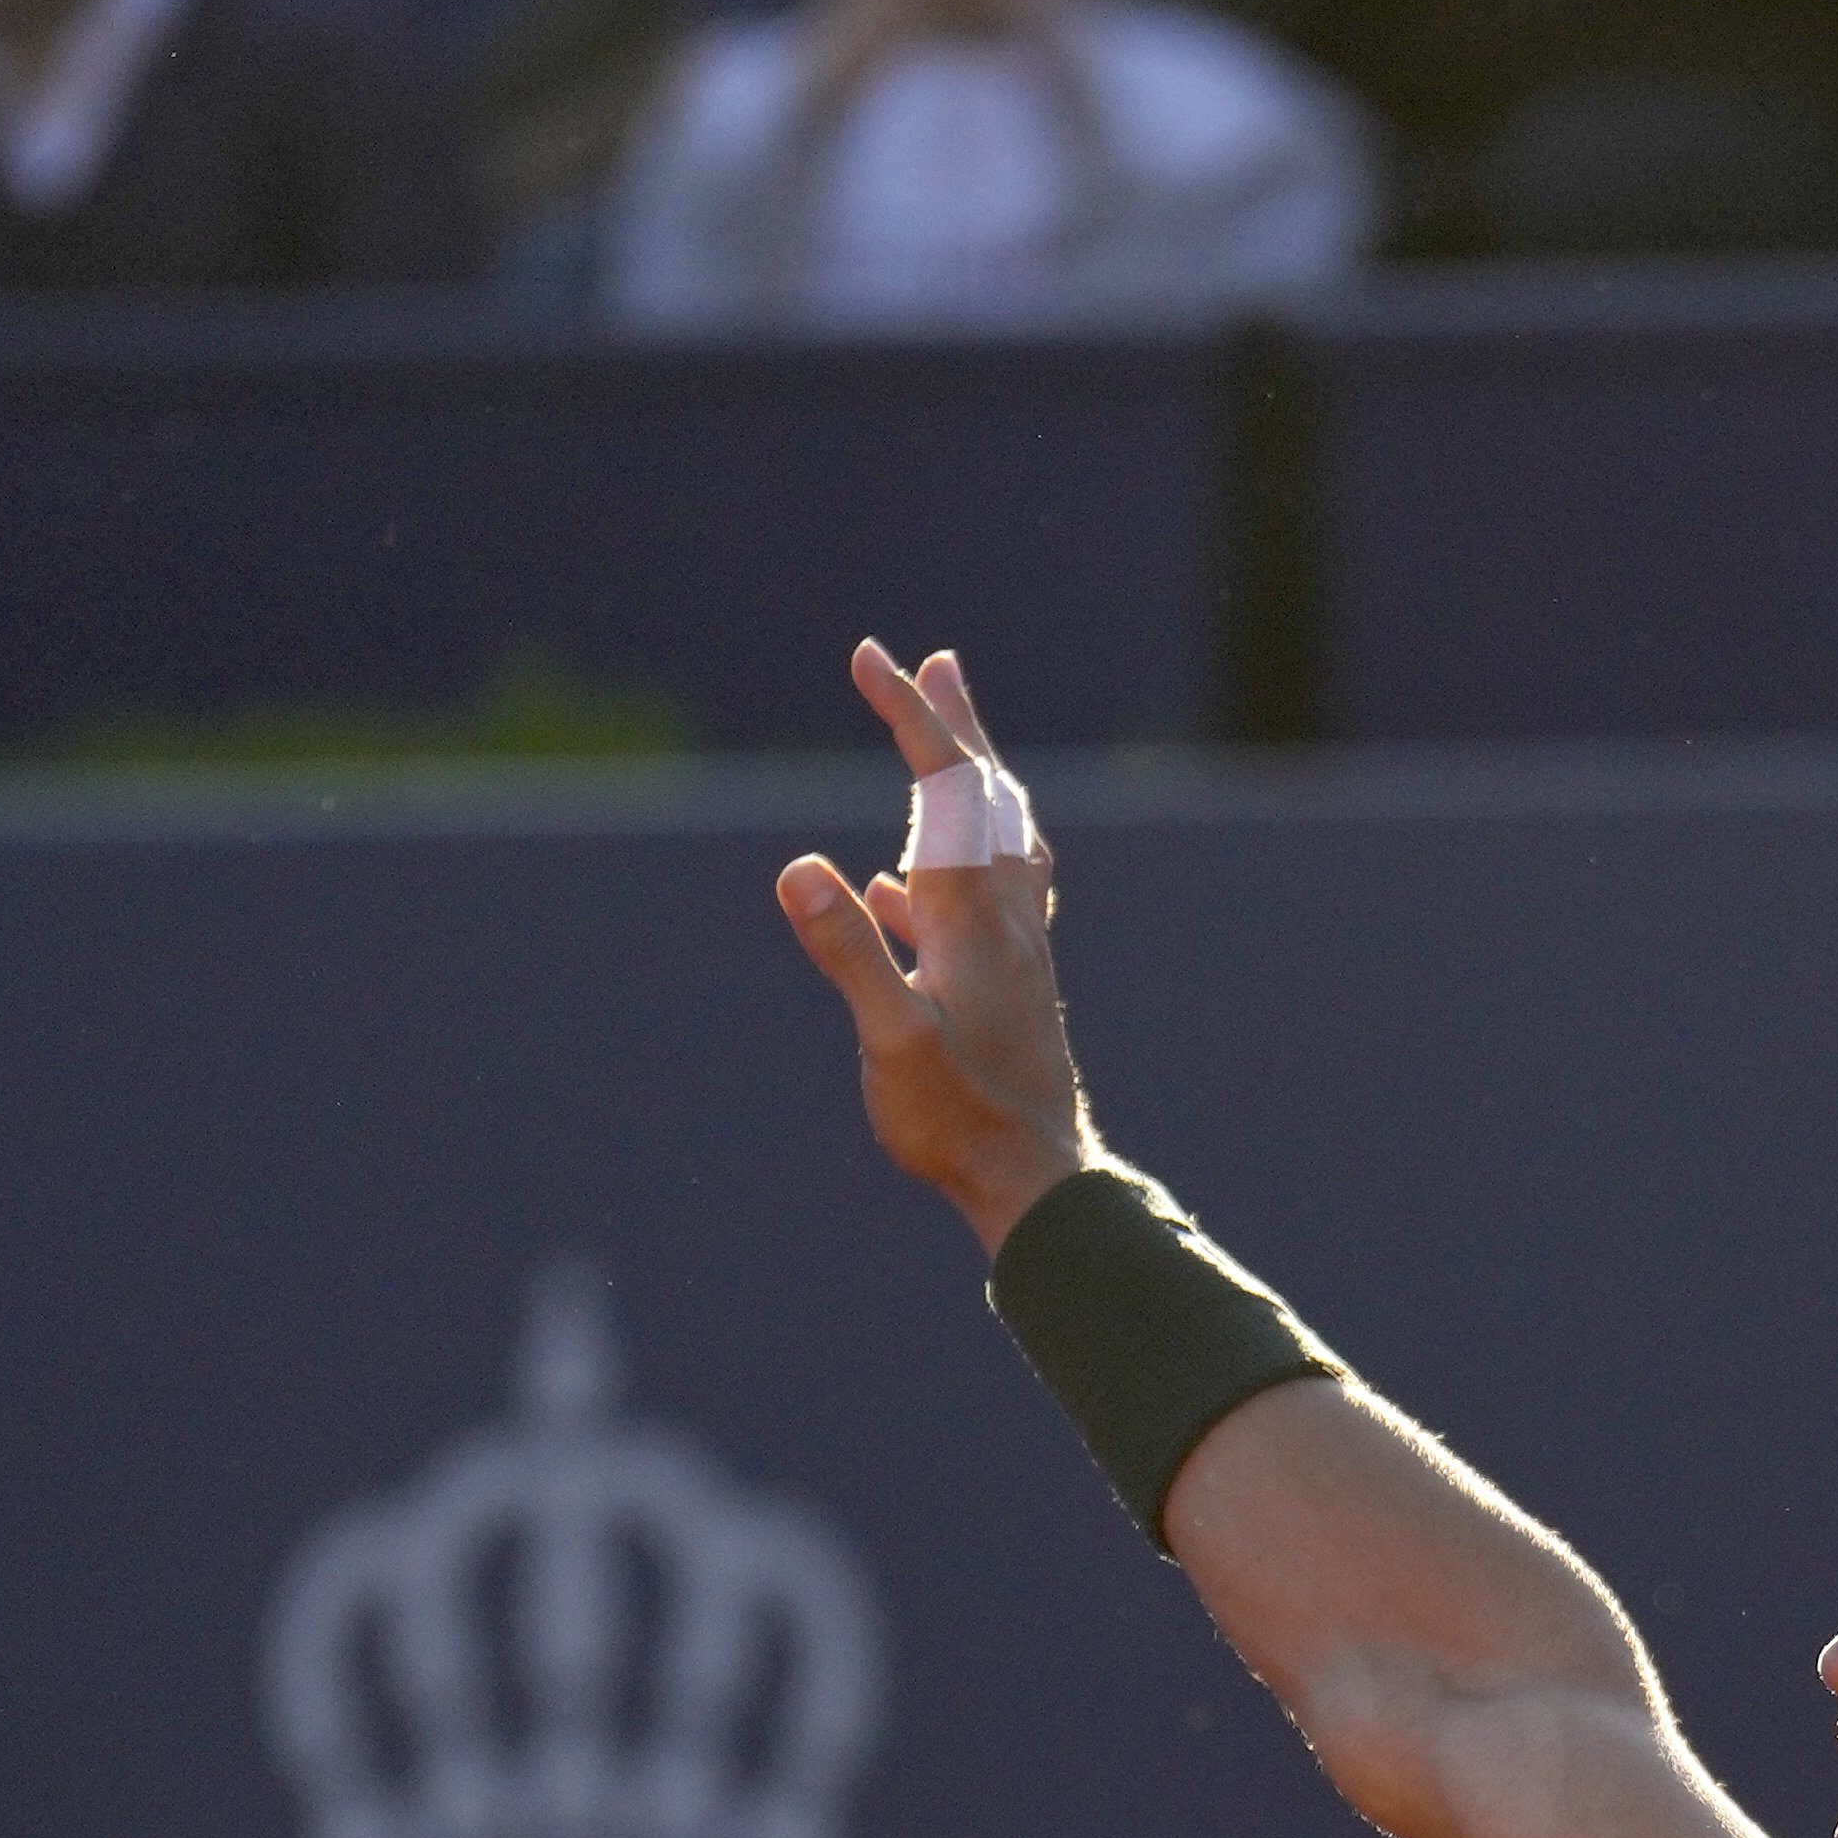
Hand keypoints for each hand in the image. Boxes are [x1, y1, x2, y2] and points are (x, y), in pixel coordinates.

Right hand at [775, 642, 1098, 1253]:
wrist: (1037, 1180)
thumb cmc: (961, 1119)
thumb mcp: (891, 1038)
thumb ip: (848, 953)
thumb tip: (800, 869)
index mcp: (973, 914)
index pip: (944, 788)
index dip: (910, 717)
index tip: (872, 657)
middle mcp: (1004, 917)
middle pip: (988, 798)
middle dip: (957, 725)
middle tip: (937, 662)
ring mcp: (1012, 949)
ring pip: (994, 844)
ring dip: (966, 786)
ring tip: (940, 748)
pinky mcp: (1008, 985)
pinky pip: (982, 906)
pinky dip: (945, 873)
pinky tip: (900, 888)